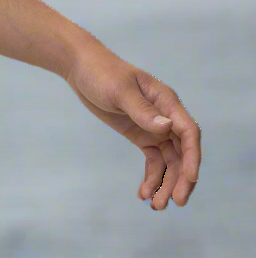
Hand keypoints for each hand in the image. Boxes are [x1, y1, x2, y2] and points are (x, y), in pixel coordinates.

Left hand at [63, 41, 200, 209]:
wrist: (81, 67)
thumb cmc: (101, 72)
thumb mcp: (119, 90)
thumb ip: (142, 110)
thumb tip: (168, 127)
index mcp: (166, 101)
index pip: (188, 132)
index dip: (193, 157)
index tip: (190, 179)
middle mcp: (166, 116)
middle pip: (182, 153)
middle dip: (181, 179)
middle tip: (174, 202)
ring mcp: (154, 127)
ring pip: (169, 162)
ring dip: (165, 184)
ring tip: (155, 206)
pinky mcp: (141, 135)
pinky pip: (153, 161)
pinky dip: (152, 177)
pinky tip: (143, 193)